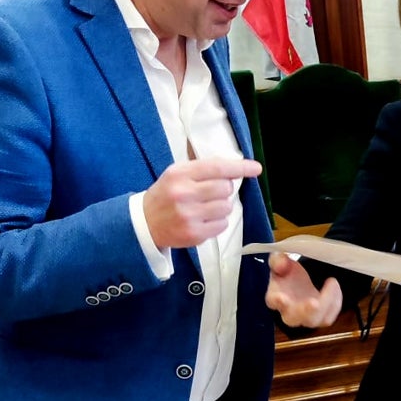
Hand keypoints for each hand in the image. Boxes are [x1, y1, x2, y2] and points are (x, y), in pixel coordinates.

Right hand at [144, 157, 261, 248]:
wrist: (144, 223)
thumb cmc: (165, 195)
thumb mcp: (177, 174)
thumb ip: (203, 169)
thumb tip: (235, 168)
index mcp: (180, 174)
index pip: (217, 167)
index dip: (240, 167)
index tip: (255, 168)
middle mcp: (184, 193)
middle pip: (225, 188)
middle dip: (224, 190)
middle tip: (210, 193)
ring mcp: (189, 215)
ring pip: (227, 207)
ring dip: (222, 207)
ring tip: (205, 208)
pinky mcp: (194, 234)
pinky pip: (223, 224)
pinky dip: (218, 222)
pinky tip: (203, 220)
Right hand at [265, 252, 341, 327]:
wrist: (298, 280)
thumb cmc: (287, 272)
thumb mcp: (281, 260)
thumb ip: (278, 260)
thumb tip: (281, 263)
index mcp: (275, 296)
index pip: (273, 301)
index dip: (277, 301)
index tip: (281, 297)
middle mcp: (288, 311)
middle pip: (294, 318)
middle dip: (306, 311)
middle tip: (315, 302)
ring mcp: (304, 316)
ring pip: (314, 320)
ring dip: (326, 304)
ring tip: (332, 282)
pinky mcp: (318, 318)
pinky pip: (328, 318)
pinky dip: (335, 303)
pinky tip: (334, 287)